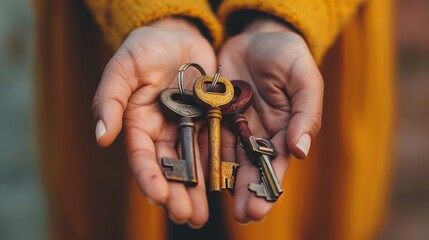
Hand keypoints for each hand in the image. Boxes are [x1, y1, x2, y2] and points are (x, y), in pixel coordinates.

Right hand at [92, 18, 216, 226]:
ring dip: (196, 190)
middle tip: (187, 216)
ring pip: (191, 164)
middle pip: (168, 167)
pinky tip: (224, 187)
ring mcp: (186, 128)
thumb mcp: (125, 67)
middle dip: (176, 193)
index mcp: (139, 122)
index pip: (142, 155)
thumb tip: (101, 137)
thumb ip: (110, 99)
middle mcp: (162, 131)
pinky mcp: (208, 121)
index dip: (149, 176)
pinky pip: (213, 146)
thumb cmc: (147, 47)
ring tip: (203, 215)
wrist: (179, 34)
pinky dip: (217, 167)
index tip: (158, 196)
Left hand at [214, 18, 323, 222]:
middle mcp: (257, 133)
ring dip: (222, 182)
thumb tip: (300, 151)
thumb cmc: (288, 56)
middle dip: (246, 191)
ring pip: (226, 158)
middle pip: (250, 167)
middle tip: (241, 215)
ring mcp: (233, 125)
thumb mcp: (304, 79)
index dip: (268, 186)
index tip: (258, 207)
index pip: (276, 163)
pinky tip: (196, 174)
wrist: (257, 35)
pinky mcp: (212, 114)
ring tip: (215, 205)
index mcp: (283, 129)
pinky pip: (205, 136)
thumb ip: (305, 114)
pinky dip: (201, 155)